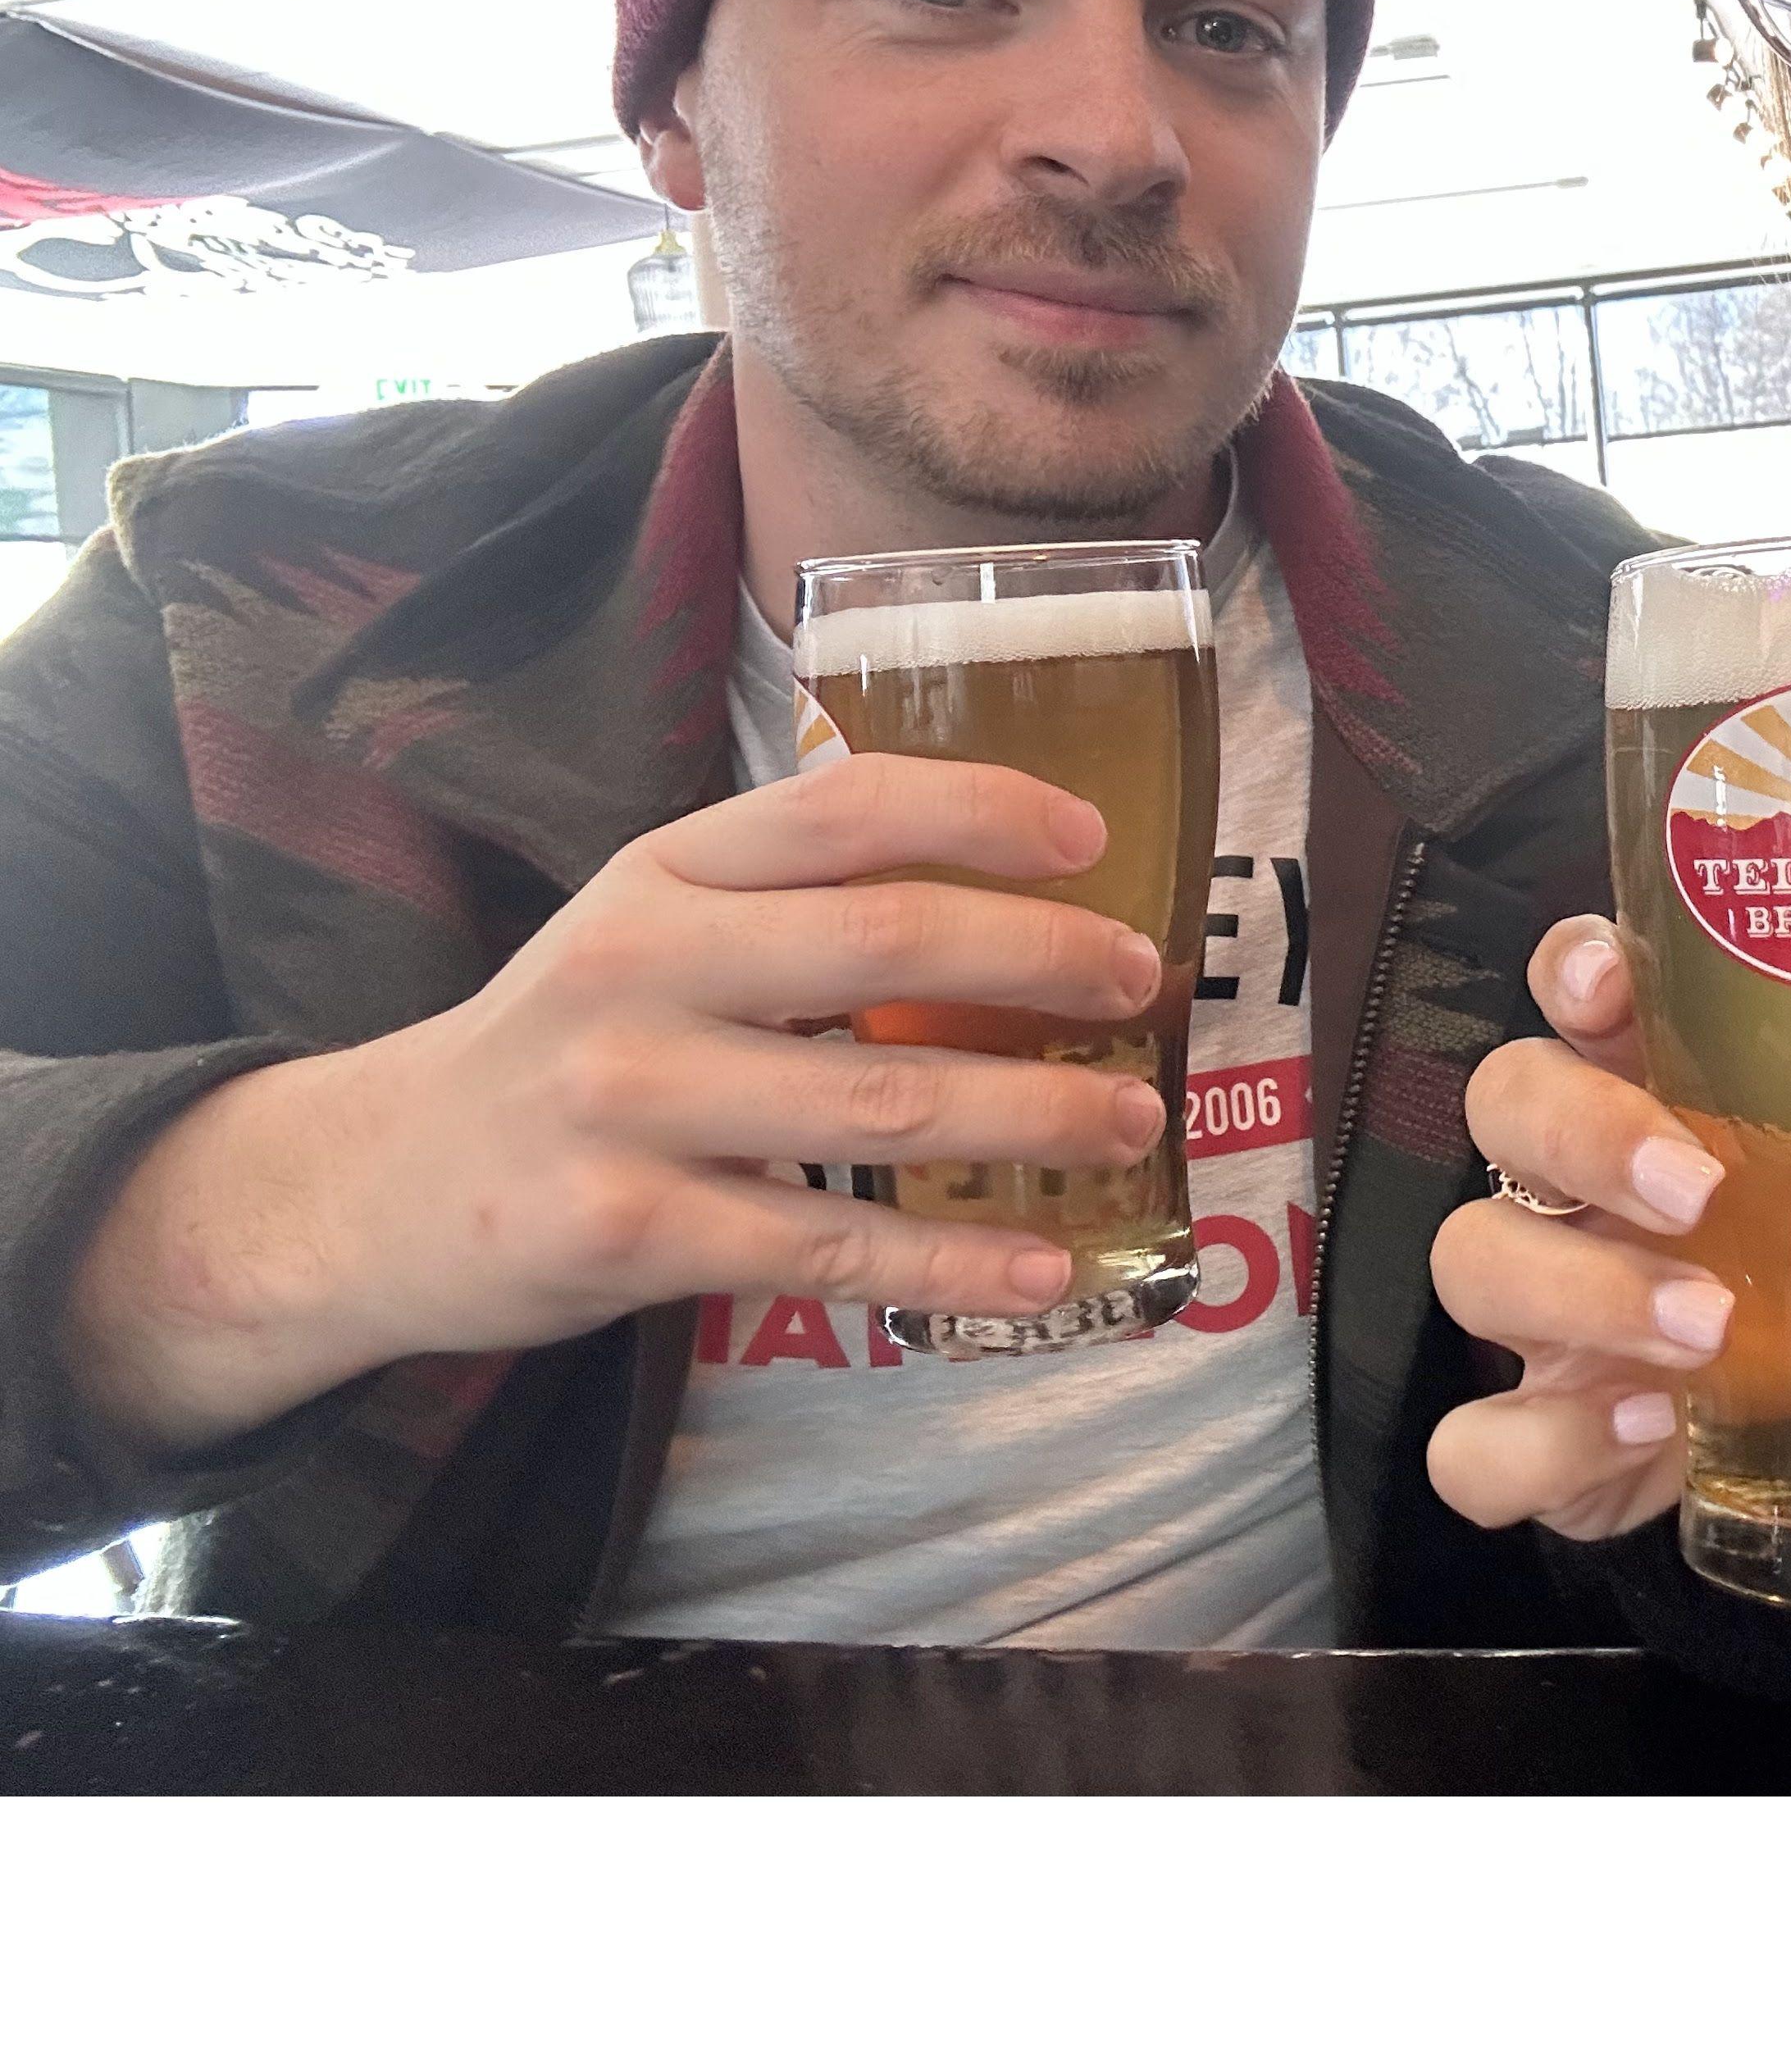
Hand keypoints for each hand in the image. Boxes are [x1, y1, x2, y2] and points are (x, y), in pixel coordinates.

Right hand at [61, 754, 1173, 1453]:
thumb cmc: (563, 1042)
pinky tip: (1046, 1265)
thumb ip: (788, 894)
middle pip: (886, 941)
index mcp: (662, 871)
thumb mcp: (647, 924)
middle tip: (1140, 980)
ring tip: (1131, 1117)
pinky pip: (827, 1250)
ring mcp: (631, 1104)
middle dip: (1042, 958)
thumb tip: (1001, 888)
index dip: (982, 810)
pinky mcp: (628, 1233)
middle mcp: (643, 967)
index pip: (845, 806)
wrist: (369, 1190)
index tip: (1094, 839)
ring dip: (1033, 1111)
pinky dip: (953, 1261)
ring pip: (881, 1103)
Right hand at [1425, 917, 1790, 1545]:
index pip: (1577, 981)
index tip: (1614, 978)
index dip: (1575, 963)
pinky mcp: (1534, 1429)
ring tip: (1708, 1335)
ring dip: (1579, 1294)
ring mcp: (1540, 1300)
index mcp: (1661, 1077)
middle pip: (1505, 1100)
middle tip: (1699, 1189)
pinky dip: (1543, 1439)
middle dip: (1582, 1131)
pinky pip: (1475, 1441)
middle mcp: (1575, 1175)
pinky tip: (1648, 1435)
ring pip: (1474, 1258)